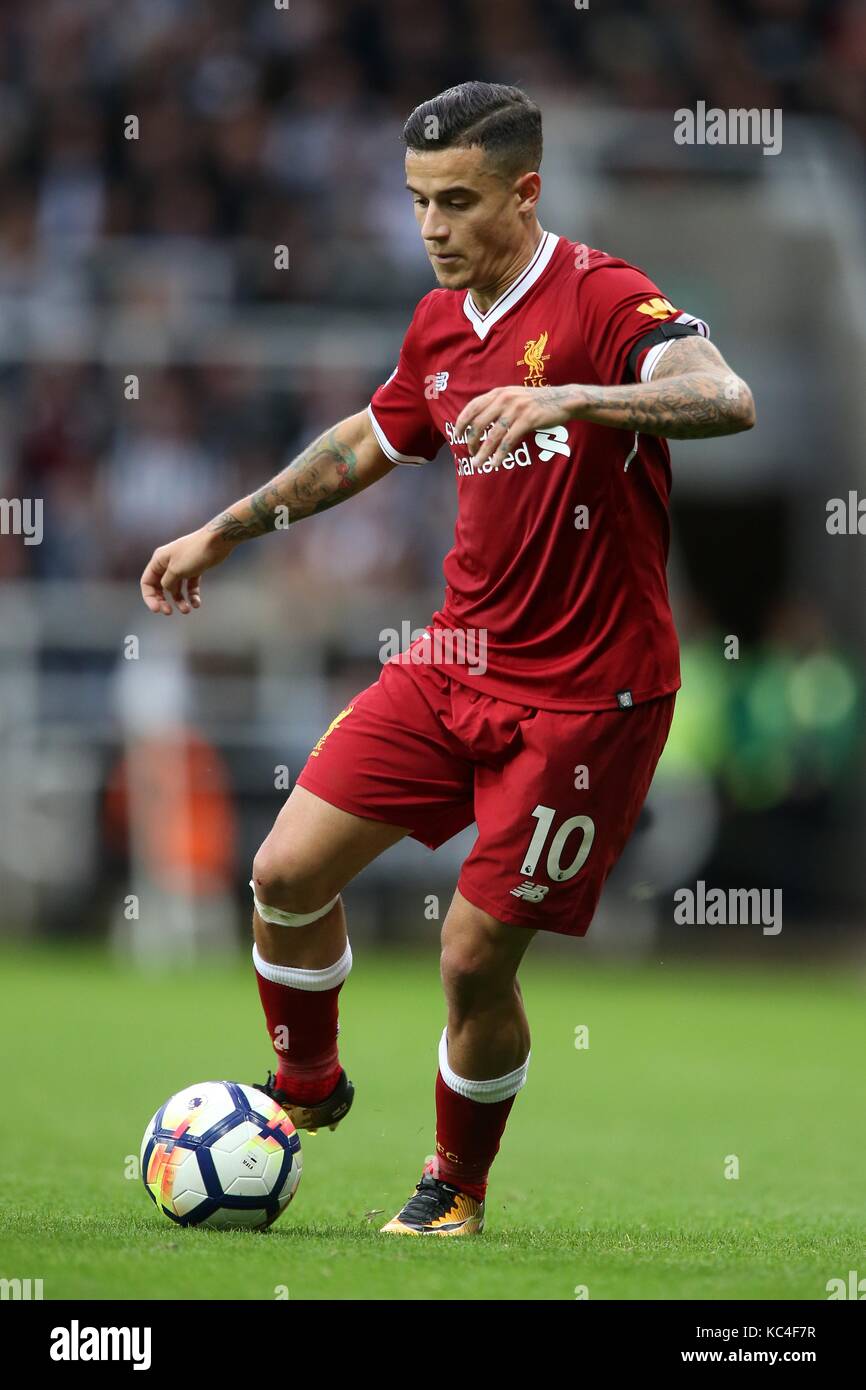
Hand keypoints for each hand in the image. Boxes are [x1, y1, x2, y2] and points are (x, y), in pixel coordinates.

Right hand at [140, 528, 235, 614]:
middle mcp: (168, 564)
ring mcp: (182, 567)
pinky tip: (196, 604)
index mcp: (159, 561)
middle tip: (169, 612)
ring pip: (176, 588)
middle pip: (160, 587)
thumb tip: (167, 590)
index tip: (157, 609)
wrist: (217, 542)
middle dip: (163, 600)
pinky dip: (192, 595)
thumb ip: (168, 583)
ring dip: (179, 600)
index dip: (150, 597)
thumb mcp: (176, 570)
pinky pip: (190, 586)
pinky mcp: (194, 569)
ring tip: (187, 610)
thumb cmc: (194, 553)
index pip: (147, 582)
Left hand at [454, 385, 580, 468]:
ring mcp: (516, 409)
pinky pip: (509, 440)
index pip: (473, 407)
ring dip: (483, 452)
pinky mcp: (528, 420)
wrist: (562, 399)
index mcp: (498, 393)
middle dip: (472, 441)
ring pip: (493, 435)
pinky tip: (495, 463)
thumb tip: (478, 422)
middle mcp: (505, 398)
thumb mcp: (514, 397)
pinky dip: (500, 454)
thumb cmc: (536, 402)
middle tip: (471, 454)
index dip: (462, 422)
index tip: (457, 436)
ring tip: (478, 464)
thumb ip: (497, 405)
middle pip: (479, 423)